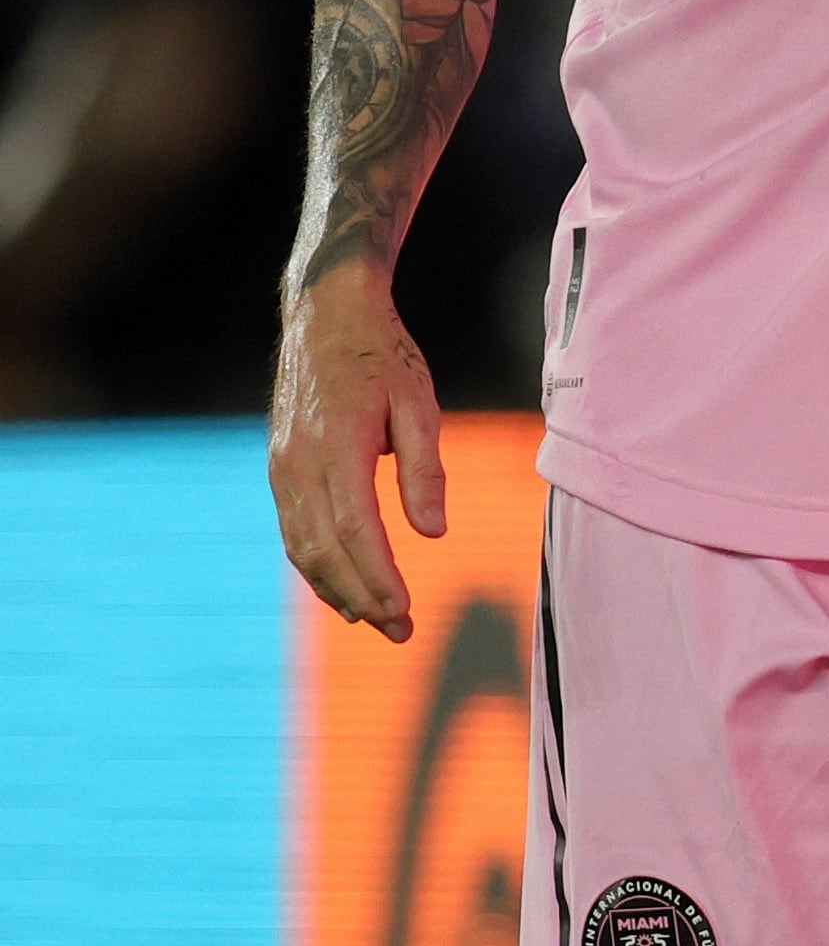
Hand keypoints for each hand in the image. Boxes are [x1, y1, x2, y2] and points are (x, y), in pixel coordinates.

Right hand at [269, 265, 445, 642]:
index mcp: (337, 445)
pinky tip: (342, 589)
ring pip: (301, 546)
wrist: (325, 314)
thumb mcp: (418, 403)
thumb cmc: (382, 355)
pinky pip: (293, 529)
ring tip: (375, 621)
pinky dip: (315, 567)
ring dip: (336, 590)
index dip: (378, 576)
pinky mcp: (279, 467)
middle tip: (400, 631)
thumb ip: (424, 469)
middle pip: (323, 549)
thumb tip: (433, 533)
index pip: (356, 529)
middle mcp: (299, 462)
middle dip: (361, 597)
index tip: (405, 610)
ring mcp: (282, 466)